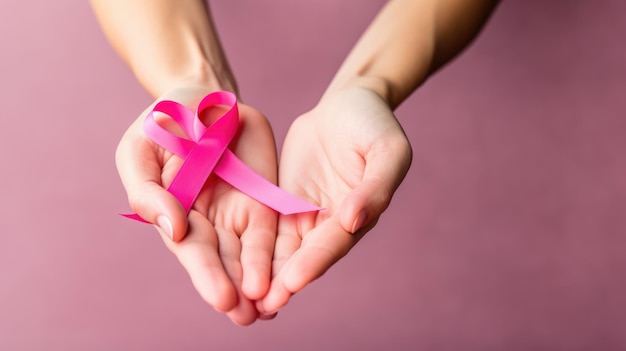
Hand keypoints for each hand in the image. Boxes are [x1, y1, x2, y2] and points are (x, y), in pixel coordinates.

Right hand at [116, 86, 277, 324]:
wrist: (202, 98)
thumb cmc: (161, 126)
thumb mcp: (139, 152)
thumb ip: (148, 192)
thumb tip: (173, 228)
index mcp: (177, 215)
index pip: (193, 252)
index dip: (208, 275)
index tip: (223, 298)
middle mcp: (210, 222)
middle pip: (225, 261)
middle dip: (236, 290)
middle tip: (248, 316)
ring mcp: (241, 211)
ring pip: (253, 254)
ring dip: (262, 281)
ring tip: (270, 307)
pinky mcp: (267, 198)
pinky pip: (278, 228)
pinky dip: (283, 253)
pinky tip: (291, 275)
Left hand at [257, 87, 411, 313]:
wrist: (347, 103)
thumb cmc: (373, 124)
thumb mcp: (387, 150)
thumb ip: (375, 187)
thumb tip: (353, 222)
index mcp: (360, 215)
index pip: (333, 244)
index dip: (313, 264)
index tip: (291, 282)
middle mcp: (332, 223)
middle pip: (305, 256)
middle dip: (283, 281)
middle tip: (260, 305)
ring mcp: (306, 213)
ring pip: (283, 248)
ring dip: (266, 273)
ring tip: (243, 298)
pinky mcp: (283, 201)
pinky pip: (266, 225)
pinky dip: (253, 247)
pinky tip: (233, 264)